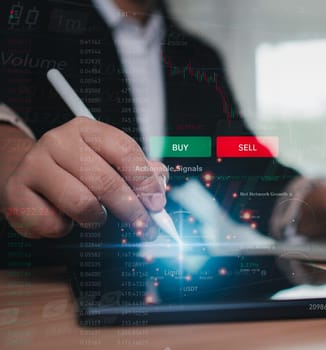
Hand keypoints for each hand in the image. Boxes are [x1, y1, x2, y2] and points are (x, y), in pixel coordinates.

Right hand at [0, 117, 167, 239]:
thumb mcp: (107, 161)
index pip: (125, 151)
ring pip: (81, 203)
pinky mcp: (16, 192)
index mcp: (86, 130)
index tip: (157, 203)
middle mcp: (59, 142)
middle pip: (106, 181)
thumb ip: (137, 170)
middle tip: (144, 226)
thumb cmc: (74, 170)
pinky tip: (64, 218)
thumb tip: (160, 180)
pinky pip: (53, 223)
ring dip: (96, 219)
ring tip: (96, 217)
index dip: (146, 181)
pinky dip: (65, 229)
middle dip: (132, 210)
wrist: (25, 174)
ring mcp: (35, 165)